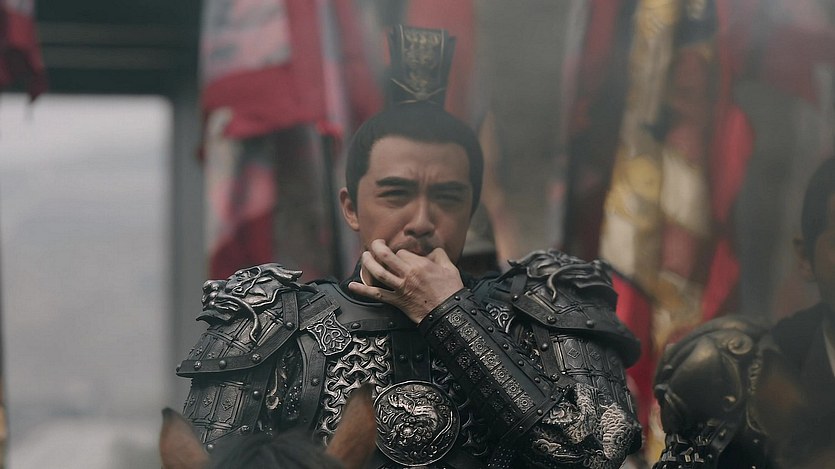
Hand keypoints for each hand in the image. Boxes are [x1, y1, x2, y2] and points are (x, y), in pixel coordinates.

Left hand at [348, 239, 463, 322]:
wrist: (449, 313)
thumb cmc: (450, 291)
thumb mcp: (450, 268)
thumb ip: (439, 255)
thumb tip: (432, 250)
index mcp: (420, 264)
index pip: (402, 252)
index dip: (400, 252)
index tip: (402, 256)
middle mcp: (407, 274)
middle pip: (386, 256)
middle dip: (377, 247)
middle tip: (375, 244)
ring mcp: (400, 288)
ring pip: (378, 272)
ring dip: (368, 263)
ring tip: (364, 256)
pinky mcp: (397, 301)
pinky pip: (377, 294)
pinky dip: (363, 290)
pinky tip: (352, 285)